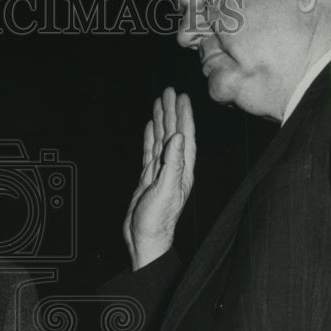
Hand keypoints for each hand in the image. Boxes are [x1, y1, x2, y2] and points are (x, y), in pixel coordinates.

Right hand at [123, 88, 195, 269]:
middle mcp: (174, 168)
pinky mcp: (149, 177)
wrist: (145, 238)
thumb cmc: (156, 221)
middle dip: (172, 111)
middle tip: (169, 91)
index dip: (184, 116)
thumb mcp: (165, 191)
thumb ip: (172, 165)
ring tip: (160, 101)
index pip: (184, 137)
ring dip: (162, 120)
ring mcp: (161, 171)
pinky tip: (151, 126)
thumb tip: (176, 138)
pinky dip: (151, 136)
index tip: (181, 98)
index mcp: (182, 170)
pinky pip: (150, 151)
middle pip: (174, 133)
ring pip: (162, 139)